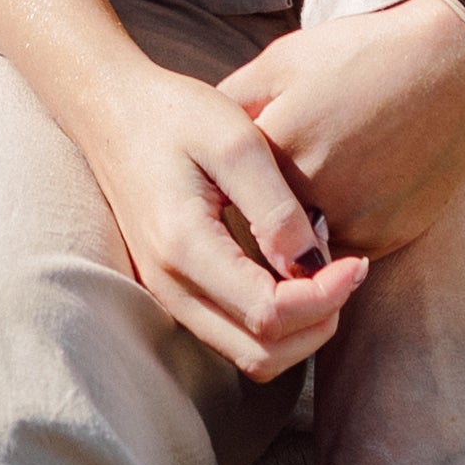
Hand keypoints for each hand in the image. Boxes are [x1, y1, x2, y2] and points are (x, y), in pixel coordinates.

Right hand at [66, 60, 368, 381]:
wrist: (110, 109)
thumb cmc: (172, 114)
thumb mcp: (236, 141)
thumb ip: (276, 209)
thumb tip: (314, 267)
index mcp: (183, 247)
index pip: (269, 314)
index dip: (325, 298)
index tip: (355, 261)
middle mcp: (168, 285)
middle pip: (261, 355)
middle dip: (317, 324)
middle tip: (345, 273)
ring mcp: (166, 293)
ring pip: (248, 355)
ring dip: (298, 330)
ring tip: (323, 275)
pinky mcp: (172, 290)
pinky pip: (231, 334)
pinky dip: (273, 323)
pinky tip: (290, 275)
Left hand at [221, 0, 464, 258]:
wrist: (456, 63)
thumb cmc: (362, 53)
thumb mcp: (283, 60)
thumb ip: (233, 100)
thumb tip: (199, 134)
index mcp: (274, 147)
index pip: (226, 185)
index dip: (228, 179)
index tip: (228, 175)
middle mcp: (309, 194)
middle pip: (261, 221)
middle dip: (259, 209)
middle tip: (275, 181)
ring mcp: (352, 220)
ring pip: (303, 242)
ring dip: (301, 226)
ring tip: (324, 180)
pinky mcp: (388, 236)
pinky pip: (346, 247)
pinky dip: (343, 228)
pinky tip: (358, 189)